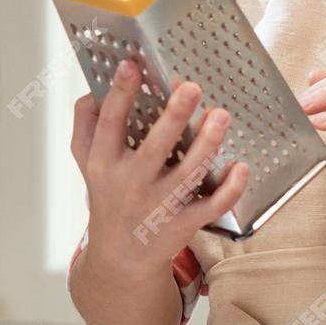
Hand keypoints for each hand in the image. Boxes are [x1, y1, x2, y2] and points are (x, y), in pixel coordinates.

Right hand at [70, 60, 250, 275]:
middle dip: (174, 117)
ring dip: (208, 144)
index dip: (121, 93)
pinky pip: (212, 206)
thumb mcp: (87, 162)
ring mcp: (159, 206)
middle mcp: (131, 184)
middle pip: (154, 148)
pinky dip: (230, 189)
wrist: (121, 258)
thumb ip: (85, 125)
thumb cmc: (108, 198)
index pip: (110, 123)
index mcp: (105, 163)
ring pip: (188, 174)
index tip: (132, 66)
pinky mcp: (184, 224)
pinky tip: (240, 166)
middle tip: (191, 88)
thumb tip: (94, 90)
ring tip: (220, 115)